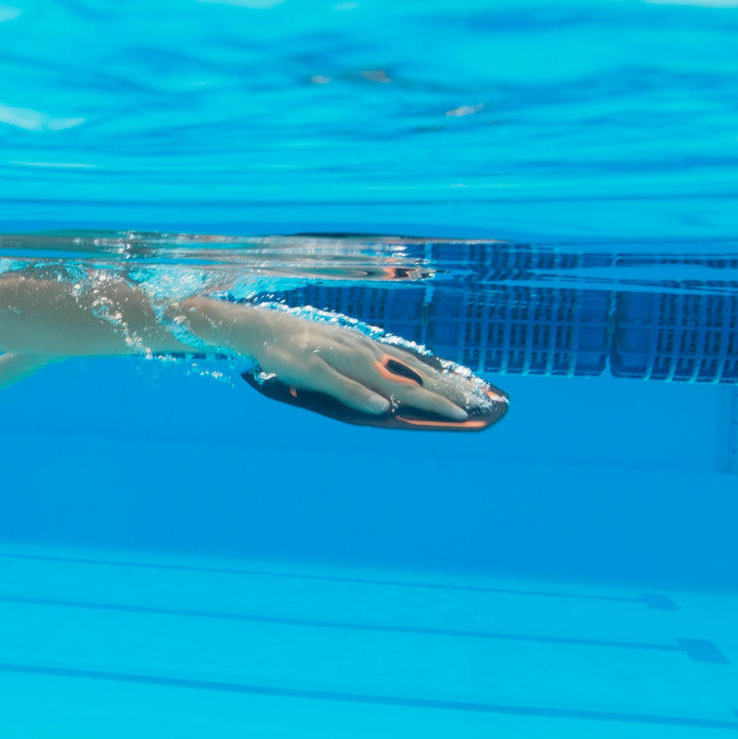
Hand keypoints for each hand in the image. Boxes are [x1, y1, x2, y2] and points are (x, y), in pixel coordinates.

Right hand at [178, 298, 486, 419]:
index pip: (413, 370)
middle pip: (409, 375)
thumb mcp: (339, 360)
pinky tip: (382, 407)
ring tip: (450, 410)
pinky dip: (362, 394)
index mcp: (369, 352)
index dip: (443, 384)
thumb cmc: (302, 347)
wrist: (260, 328)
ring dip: (419, 394)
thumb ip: (364, 379)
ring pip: (386, 378)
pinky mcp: (313, 369)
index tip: (473, 399)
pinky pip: (341, 384)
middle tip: (477, 408)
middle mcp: (361, 352)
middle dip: (444, 391)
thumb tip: (391, 400)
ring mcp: (339, 359)